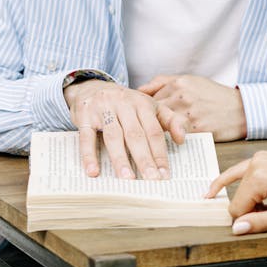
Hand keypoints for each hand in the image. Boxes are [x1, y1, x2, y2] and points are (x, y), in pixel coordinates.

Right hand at [64, 79, 186, 178]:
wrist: (93, 87)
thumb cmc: (126, 104)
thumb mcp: (149, 106)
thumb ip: (169, 120)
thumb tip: (181, 139)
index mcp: (143, 104)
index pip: (154, 132)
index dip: (160, 153)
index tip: (164, 174)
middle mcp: (124, 105)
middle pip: (135, 135)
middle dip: (144, 159)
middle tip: (150, 180)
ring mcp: (104, 109)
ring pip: (113, 136)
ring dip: (120, 159)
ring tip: (127, 179)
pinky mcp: (85, 116)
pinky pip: (86, 137)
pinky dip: (89, 155)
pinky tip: (93, 171)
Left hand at [138, 74, 247, 140]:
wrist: (240, 109)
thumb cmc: (214, 95)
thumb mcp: (190, 80)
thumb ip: (163, 82)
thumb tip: (139, 90)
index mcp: (179, 83)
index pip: (149, 98)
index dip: (143, 110)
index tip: (140, 117)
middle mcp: (182, 97)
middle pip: (153, 114)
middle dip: (147, 123)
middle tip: (142, 131)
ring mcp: (189, 114)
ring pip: (162, 127)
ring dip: (157, 134)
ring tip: (154, 138)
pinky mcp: (197, 130)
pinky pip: (177, 138)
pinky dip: (171, 141)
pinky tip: (170, 143)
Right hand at [207, 151, 266, 234]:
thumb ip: (260, 223)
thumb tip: (237, 228)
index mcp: (260, 177)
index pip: (237, 208)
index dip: (248, 218)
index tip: (265, 219)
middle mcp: (255, 164)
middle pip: (237, 198)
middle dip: (250, 209)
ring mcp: (256, 159)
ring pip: (237, 188)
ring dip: (248, 199)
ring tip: (265, 203)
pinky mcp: (258, 158)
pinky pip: (235, 172)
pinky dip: (226, 181)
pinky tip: (211, 192)